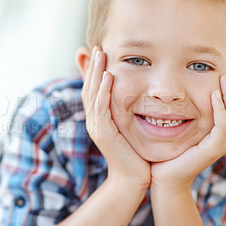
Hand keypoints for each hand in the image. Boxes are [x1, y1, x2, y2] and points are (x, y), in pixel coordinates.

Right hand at [81, 47, 150, 187]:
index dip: (95, 71)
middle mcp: (94, 120)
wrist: (133, 178)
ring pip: (93, 95)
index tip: (100, 52)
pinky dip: (104, 91)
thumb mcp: (130, 128)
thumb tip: (135, 98)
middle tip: (98, 47)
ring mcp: (96, 126)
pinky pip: (102, 108)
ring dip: (96, 73)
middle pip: (89, 88)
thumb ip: (128, 112)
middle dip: (93, 67)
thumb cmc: (135, 154)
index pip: (93, 90)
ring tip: (101, 55)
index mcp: (99, 118)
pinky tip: (109, 77)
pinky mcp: (103, 133)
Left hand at [150, 69, 225, 190]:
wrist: (163, 178)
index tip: (223, 72)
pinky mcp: (212, 150)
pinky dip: (220, 109)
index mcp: (217, 134)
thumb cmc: (166, 155)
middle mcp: (223, 139)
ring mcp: (220, 145)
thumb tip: (177, 97)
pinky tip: (214, 95)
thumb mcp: (178, 130)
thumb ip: (184, 116)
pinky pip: (222, 125)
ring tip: (224, 77)